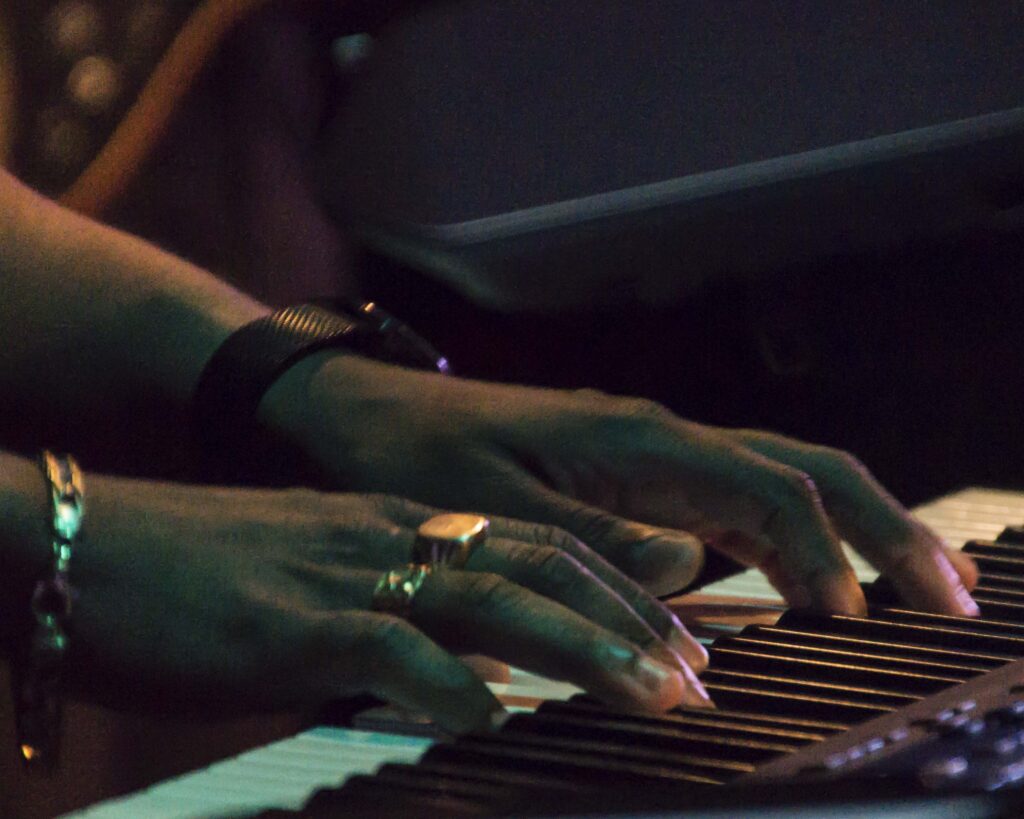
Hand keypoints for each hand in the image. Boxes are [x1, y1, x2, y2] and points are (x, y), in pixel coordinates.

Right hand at [69, 479, 707, 731]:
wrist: (96, 541)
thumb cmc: (210, 572)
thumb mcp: (325, 579)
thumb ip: (402, 613)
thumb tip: (469, 668)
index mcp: (403, 526)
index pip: (534, 547)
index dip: (612, 590)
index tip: (673, 638)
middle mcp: (392, 537)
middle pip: (535, 568)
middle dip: (625, 620)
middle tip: (696, 672)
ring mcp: (346, 574)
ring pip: (488, 599)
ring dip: (576, 647)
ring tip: (647, 691)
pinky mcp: (290, 619)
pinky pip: (382, 645)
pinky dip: (443, 680)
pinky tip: (489, 716)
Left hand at [265, 354, 977, 616]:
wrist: (372, 414)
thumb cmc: (419, 459)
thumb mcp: (491, 513)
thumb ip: (592, 541)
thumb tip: (692, 571)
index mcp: (634, 439)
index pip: (766, 486)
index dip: (819, 551)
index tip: (848, 619)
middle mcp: (660, 437)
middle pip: (801, 467)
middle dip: (881, 525)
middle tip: (948, 592)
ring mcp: (654, 452)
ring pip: (781, 480)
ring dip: (851, 530)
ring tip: (910, 590)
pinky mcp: (638, 473)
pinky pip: (737, 502)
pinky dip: (790, 540)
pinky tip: (811, 583)